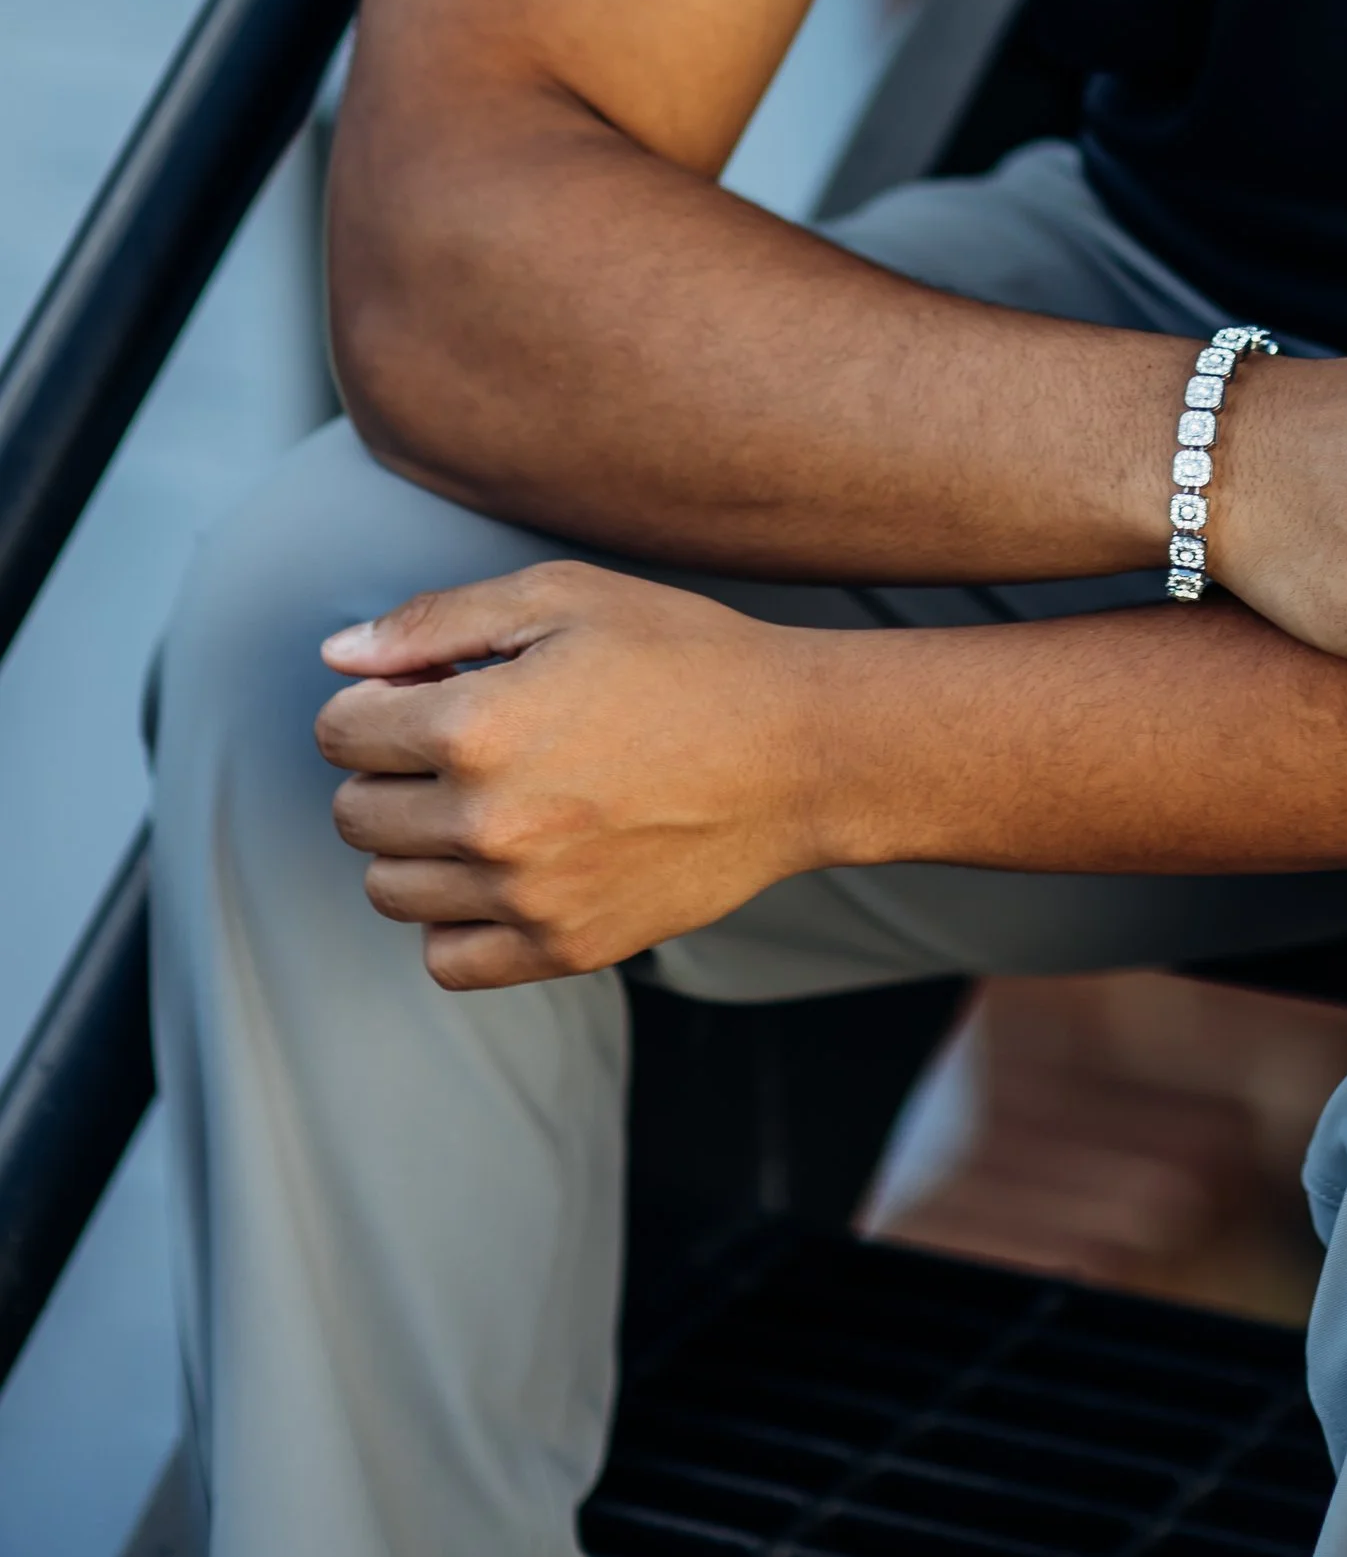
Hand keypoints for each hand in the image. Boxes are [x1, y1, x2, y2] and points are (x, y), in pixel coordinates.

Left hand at [317, 563, 839, 989]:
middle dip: (387, 769)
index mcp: (477, 726)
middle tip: (458, 743)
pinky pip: (448, 958)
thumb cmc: (685, 658)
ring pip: (389, 889)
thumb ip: (437, 622)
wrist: (797, 751)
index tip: (422, 693)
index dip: (373, 701)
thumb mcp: (565, 598)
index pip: (343, 732)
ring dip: (413, 844)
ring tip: (481, 803)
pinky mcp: (565, 946)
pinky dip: (453, 919)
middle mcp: (488, 822)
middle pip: (354, 813)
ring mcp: (526, 896)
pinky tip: (499, 869)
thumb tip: (338, 654)